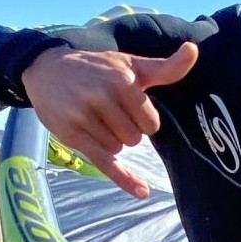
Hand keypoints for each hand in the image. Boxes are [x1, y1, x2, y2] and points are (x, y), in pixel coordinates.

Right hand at [21, 40, 198, 197]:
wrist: (46, 69)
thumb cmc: (97, 69)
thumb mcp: (130, 64)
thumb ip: (164, 67)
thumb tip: (194, 50)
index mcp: (121, 79)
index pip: (151, 123)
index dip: (142, 120)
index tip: (126, 106)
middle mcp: (101, 96)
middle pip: (135, 138)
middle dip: (126, 131)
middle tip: (108, 112)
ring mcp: (83, 116)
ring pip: (118, 149)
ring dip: (111, 141)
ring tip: (94, 119)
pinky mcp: (71, 135)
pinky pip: (105, 163)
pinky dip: (124, 179)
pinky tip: (142, 191)